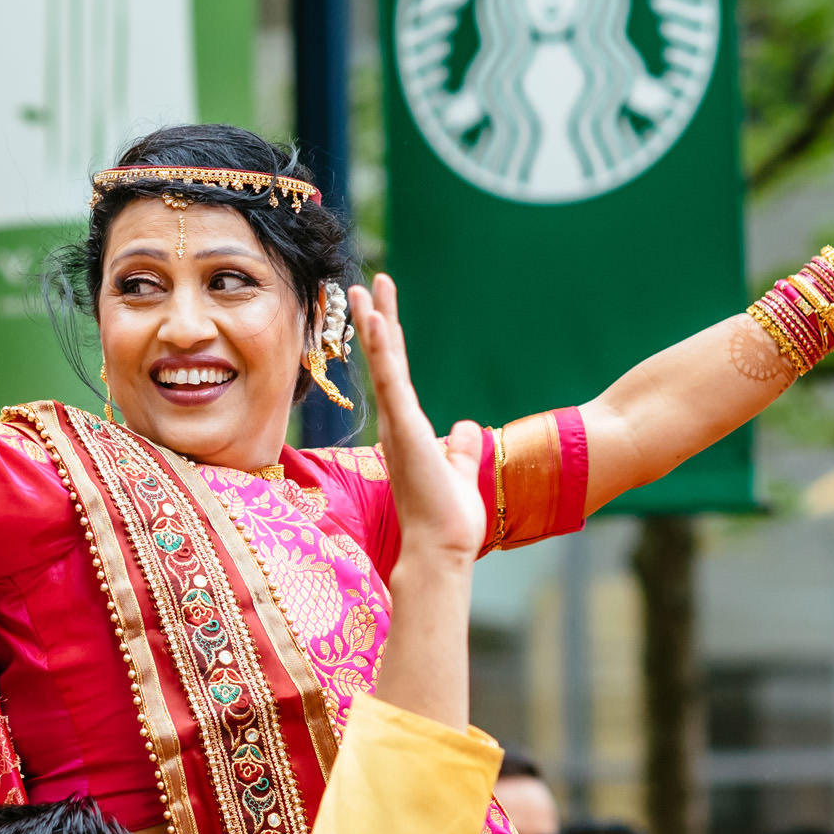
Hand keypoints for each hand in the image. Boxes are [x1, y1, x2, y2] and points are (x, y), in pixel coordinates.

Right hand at [351, 274, 483, 562]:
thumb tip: (468, 425)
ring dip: (374, 324)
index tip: (380, 308)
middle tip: (365, 284)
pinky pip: (391, 382)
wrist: (439, 550)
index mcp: (408, 429)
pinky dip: (381, 351)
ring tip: (365, 288)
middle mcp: (396, 423)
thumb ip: (462, 447)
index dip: (389, 339)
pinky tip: (376, 321)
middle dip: (375, 319)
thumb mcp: (460, 471)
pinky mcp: (404, 430)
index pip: (396, 374)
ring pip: (383, 364)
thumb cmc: (447, 520)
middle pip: (385, 360)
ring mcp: (398, 425)